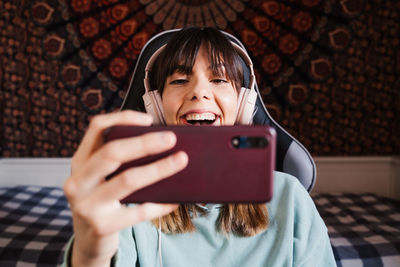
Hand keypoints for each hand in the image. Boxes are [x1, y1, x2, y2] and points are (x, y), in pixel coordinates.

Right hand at [63, 110, 187, 266]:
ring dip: (159, 168)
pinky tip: (176, 199)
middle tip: (171, 138)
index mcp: (80, 161)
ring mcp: (87, 205)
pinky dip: (161, 203)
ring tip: (181, 160)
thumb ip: (119, 161)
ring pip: (128, 180)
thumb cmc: (102, 200)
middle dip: (145, 143)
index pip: (96, 128)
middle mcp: (77, 181)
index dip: (123, 118)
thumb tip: (161, 143)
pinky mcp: (101, 226)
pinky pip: (139, 211)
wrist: (88, 241)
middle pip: (112, 152)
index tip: (149, 120)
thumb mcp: (101, 177)